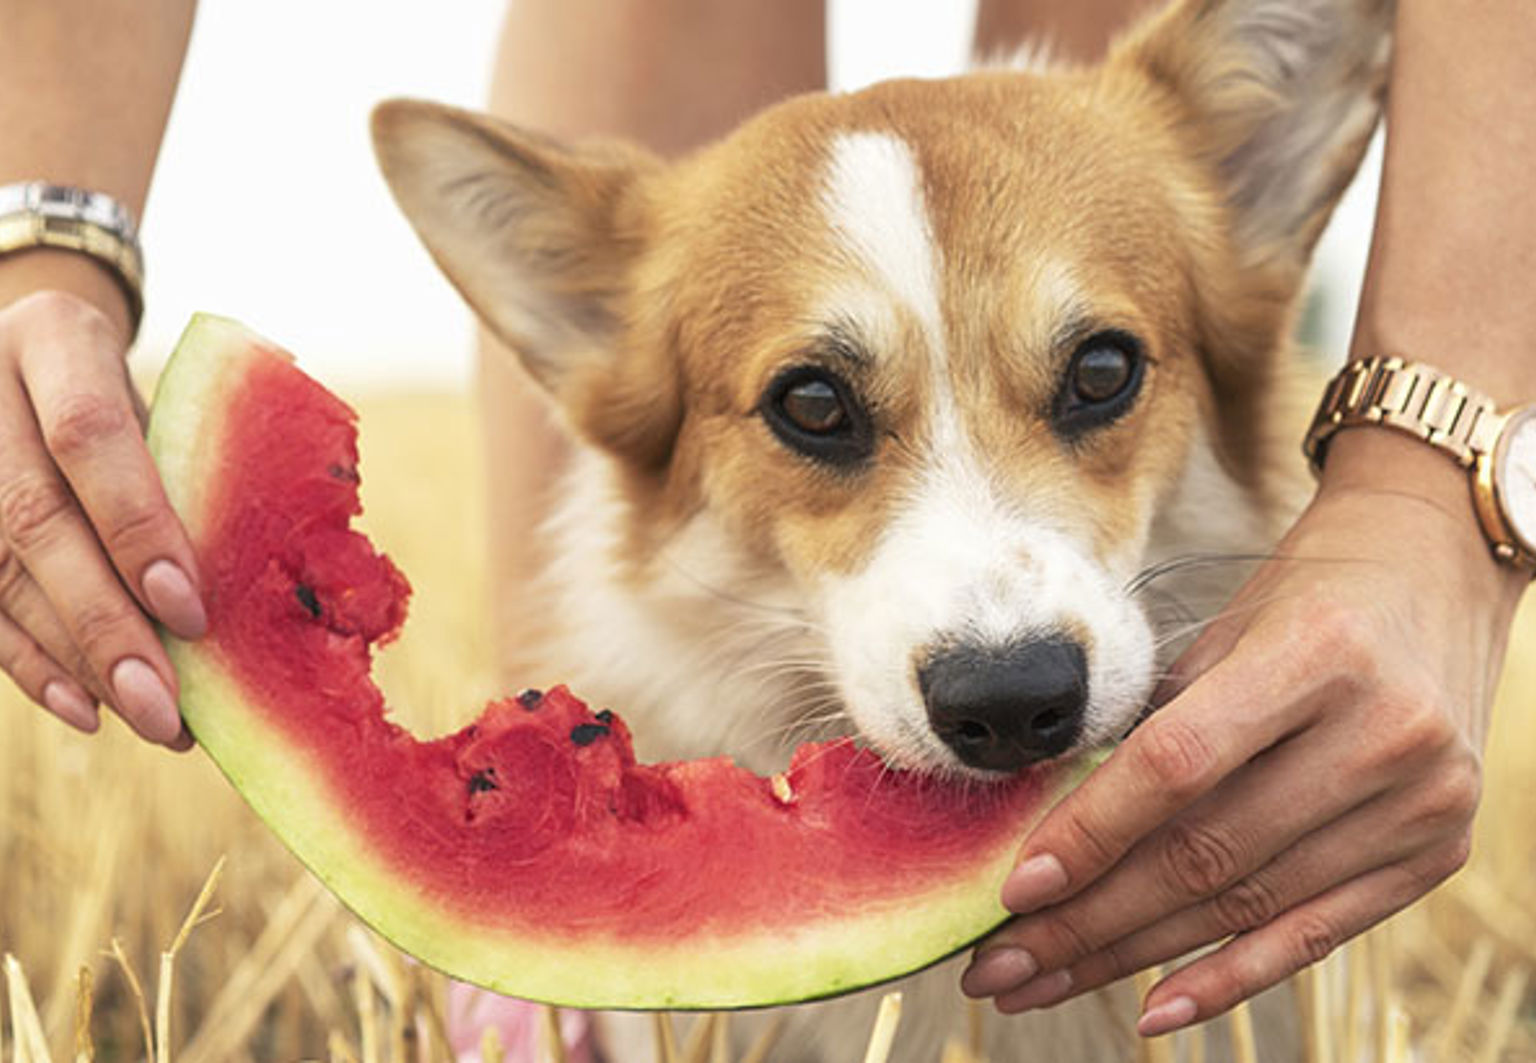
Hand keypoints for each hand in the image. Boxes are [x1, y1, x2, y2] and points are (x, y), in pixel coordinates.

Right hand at [0, 273, 205, 748]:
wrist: (33, 355)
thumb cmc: (132, 384)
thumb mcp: (161, 391)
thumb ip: (196, 462)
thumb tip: (270, 580)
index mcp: (53, 336)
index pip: (88, 434)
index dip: (136, 525)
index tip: (189, 608)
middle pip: (33, 519)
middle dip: (104, 623)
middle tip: (166, 704)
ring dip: (77, 658)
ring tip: (152, 717)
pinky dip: (30, 663)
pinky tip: (86, 707)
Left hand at [959, 430, 1523, 1034]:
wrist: (1436, 576)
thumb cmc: (1306, 599)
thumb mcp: (1226, 633)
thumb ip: (1156, 725)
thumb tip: (1053, 834)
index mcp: (1317, 653)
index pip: (1179, 764)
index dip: (1091, 832)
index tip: (1013, 890)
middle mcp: (1383, 732)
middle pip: (1208, 852)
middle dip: (1089, 920)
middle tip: (1001, 965)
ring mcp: (1423, 801)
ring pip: (1248, 905)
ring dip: (1134, 957)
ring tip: (1046, 981)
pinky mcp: (1439, 853)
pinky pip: (1317, 935)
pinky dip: (1230, 977)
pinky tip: (1153, 1008)